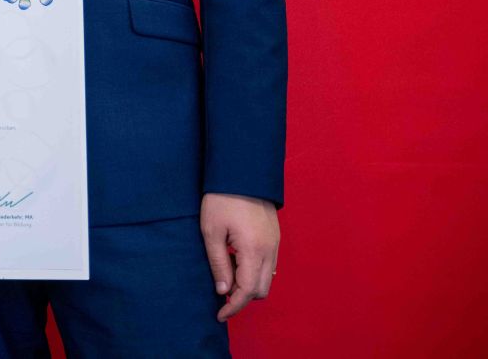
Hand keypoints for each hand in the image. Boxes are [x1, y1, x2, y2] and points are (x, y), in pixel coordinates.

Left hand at [201, 192, 278, 321]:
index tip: (220, 315)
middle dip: (242, 298)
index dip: (233, 306)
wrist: (242, 172)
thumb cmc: (222, 199)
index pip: (248, 291)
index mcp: (253, 250)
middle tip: (221, 295)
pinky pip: (269, 265)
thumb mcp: (211, 231)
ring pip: (267, 279)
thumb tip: (223, 291)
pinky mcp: (275, 238)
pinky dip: (255, 272)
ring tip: (227, 274)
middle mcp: (269, 251)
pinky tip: (237, 261)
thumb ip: (218, 263)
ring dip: (249, 284)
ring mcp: (275, 244)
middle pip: (261, 290)